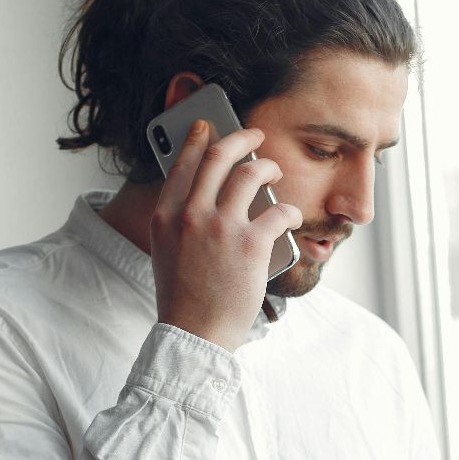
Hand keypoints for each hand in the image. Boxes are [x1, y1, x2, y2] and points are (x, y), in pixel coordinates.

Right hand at [151, 119, 302, 350]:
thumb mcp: (168, 251)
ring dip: (268, 167)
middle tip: (255, 136)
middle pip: (219, 157)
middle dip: (241, 138)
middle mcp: (190, 214)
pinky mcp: (251, 244)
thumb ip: (180, 221)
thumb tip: (206, 195)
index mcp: (166, 216)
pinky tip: (292, 217)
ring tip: (274, 172)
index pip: (182, 163)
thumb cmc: (185, 297)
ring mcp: (221, 228)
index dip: (198, 139)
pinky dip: (289, 211)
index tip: (209, 126)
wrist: (195, 334)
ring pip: (251, 174)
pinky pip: (279, 210)